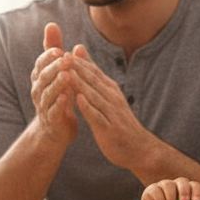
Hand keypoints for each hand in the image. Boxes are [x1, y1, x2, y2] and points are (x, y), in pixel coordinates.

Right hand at [28, 23, 77, 145]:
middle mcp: (38, 90)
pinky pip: (53, 111)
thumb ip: (53, 49)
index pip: (40, 63)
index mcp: (40, 77)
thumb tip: (51, 25)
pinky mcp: (51, 120)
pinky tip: (66, 99)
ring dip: (56, 84)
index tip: (59, 49)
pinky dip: (58, 105)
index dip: (48, 57)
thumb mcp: (55, 70)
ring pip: (47, 93)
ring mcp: (43, 106)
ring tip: (67, 76)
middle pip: (43, 77)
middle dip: (54, 67)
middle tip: (66, 60)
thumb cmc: (57, 95)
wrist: (55, 129)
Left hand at [63, 44, 154, 168]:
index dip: (78, 62)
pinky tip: (78, 99)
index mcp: (110, 90)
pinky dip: (88, 107)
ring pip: (94, 95)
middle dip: (77, 68)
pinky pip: (98, 116)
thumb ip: (94, 77)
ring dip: (80, 84)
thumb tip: (81, 54)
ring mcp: (111, 112)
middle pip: (93, 80)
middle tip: (61, 57)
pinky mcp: (109, 128)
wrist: (138, 148)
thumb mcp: (108, 96)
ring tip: (66, 73)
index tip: (62, 52)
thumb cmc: (118, 121)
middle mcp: (112, 98)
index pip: (93, 72)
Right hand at [137, 178, 199, 199]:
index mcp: (186, 191)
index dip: (196, 191)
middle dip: (184, 190)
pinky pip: (156, 190)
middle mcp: (175, 186)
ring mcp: (162, 187)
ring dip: (171, 197)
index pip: (194, 185)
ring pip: (168, 184)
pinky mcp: (150, 191)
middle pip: (182, 181)